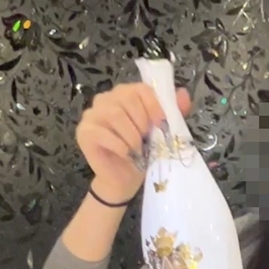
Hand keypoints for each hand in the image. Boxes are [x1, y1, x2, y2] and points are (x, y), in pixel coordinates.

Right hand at [76, 82, 191, 202]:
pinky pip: (103, 133)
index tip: (161, 125)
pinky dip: (120, 146)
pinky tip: (126, 155)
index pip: (141, 89)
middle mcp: (105, 99)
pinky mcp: (84, 132)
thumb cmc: (141, 153)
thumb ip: (173, 112)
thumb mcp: (160, 132)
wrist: (123, 179)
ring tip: (137, 149)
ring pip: (115, 115)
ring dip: (131, 136)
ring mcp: (91, 114)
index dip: (154, 106)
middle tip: (146, 141)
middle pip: (127, 99)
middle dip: (142, 122)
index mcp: (125, 94)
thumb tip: (184, 94)